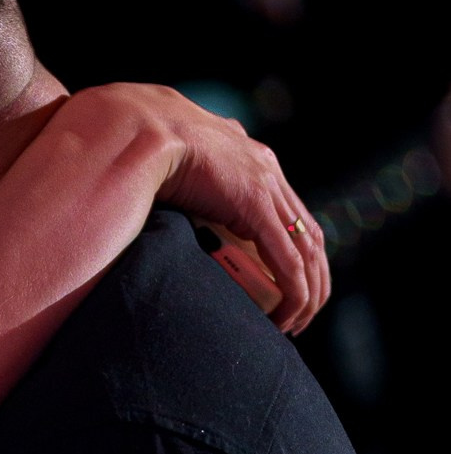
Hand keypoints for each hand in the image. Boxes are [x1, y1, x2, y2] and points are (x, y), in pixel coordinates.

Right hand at [126, 84, 328, 333]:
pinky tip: (286, 316)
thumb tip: (162, 191)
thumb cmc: (144, 144)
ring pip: (306, 252)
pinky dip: (292, 291)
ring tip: (292, 324)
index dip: (297, 254)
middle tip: (301, 314)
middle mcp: (268, 171)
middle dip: (312, 279)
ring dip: (306, 294)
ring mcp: (265, 186)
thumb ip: (185, 173)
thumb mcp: (175, 160)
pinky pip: (287, 259)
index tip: (288, 285)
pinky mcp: (255, 205)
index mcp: (252, 160)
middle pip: (309, 234)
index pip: (292, 214)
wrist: (141, 128)